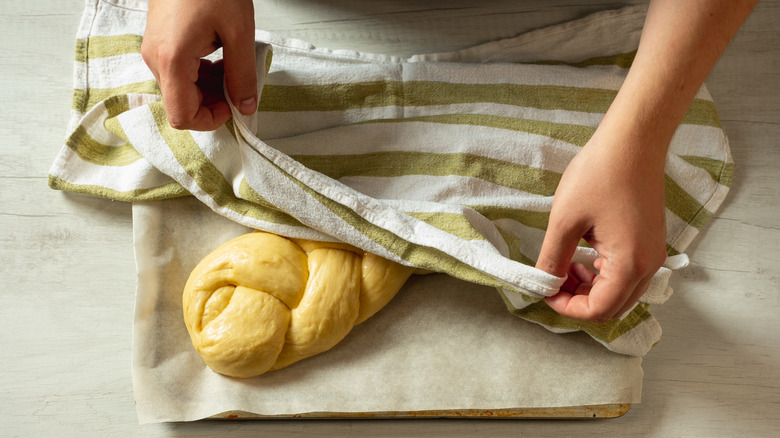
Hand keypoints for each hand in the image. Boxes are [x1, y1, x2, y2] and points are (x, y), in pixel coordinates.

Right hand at [141, 0, 257, 130]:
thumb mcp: (238, 31)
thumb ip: (243, 74)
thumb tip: (246, 107)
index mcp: (172, 60)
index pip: (182, 116)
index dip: (210, 120)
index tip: (233, 107)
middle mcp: (156, 59)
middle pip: (182, 104)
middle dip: (213, 102)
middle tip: (239, 86)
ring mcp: (155, 51)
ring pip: (182, 89)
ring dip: (210, 88)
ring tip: (233, 66)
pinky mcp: (160, 42)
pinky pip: (179, 71)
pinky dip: (202, 74)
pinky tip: (221, 57)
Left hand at [535, 128, 667, 321]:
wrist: (634, 140)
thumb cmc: (600, 174)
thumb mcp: (565, 219)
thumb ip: (552, 258)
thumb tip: (544, 283)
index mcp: (630, 264)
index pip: (598, 311)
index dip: (566, 308)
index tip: (544, 291)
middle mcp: (649, 265)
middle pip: (612, 307)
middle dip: (578, 301)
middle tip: (552, 280)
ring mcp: (654, 254)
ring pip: (621, 292)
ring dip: (591, 289)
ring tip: (565, 266)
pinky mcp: (651, 242)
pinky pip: (628, 273)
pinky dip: (604, 274)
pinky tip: (583, 255)